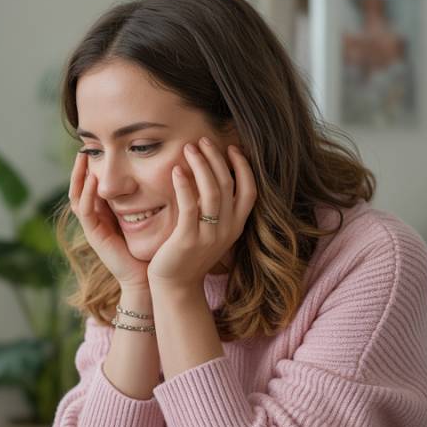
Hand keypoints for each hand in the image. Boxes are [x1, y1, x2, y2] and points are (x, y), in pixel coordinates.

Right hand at [68, 151, 148, 290]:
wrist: (147, 275)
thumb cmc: (152, 246)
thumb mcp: (150, 215)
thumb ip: (148, 196)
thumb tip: (161, 170)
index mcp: (106, 212)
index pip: (93, 185)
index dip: (93, 167)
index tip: (98, 147)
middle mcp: (96, 218)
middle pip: (79, 188)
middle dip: (81, 168)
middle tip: (84, 147)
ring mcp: (92, 227)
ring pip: (77, 197)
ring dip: (79, 177)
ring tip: (83, 158)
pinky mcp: (94, 236)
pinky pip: (85, 211)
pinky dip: (88, 195)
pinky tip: (94, 181)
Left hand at [147, 138, 256, 292]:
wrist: (176, 286)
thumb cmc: (190, 255)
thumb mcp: (211, 231)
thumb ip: (217, 208)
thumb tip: (213, 176)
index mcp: (236, 226)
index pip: (250, 191)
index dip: (243, 167)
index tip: (231, 148)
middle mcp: (227, 230)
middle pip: (228, 185)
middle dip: (216, 158)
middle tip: (203, 140)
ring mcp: (209, 235)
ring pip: (212, 192)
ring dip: (201, 165)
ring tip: (190, 148)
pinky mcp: (188, 239)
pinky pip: (190, 206)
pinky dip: (185, 185)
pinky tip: (177, 170)